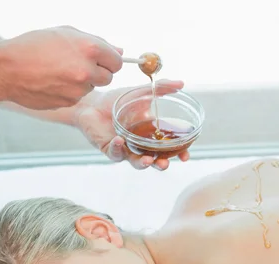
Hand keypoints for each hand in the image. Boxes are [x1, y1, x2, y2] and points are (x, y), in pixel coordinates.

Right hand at [0, 26, 122, 109]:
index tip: (101, 60)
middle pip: (108, 78)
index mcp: (90, 49)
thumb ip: (96, 42)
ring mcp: (79, 89)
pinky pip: (78, 96)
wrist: (7, 69)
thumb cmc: (33, 46)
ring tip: (60, 71)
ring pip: (92, 88)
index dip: (109, 61)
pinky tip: (53, 82)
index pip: (117, 62)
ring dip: (82, 82)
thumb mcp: (65, 33)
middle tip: (78, 65)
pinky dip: (70, 91)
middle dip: (98, 72)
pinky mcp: (70, 102)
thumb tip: (119, 52)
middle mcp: (87, 71)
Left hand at [74, 80, 189, 170]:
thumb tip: (181, 83)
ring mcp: (126, 149)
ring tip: (148, 161)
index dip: (179, 154)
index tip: (185, 156)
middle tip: (165, 163)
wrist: (92, 103)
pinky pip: (115, 153)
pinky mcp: (110, 149)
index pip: (169, 147)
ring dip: (143, 164)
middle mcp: (141, 145)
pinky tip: (120, 140)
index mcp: (151, 134)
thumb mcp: (141, 93)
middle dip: (162, 164)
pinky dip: (118, 148)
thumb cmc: (117, 101)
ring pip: (136, 162)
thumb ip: (161, 88)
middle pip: (155, 160)